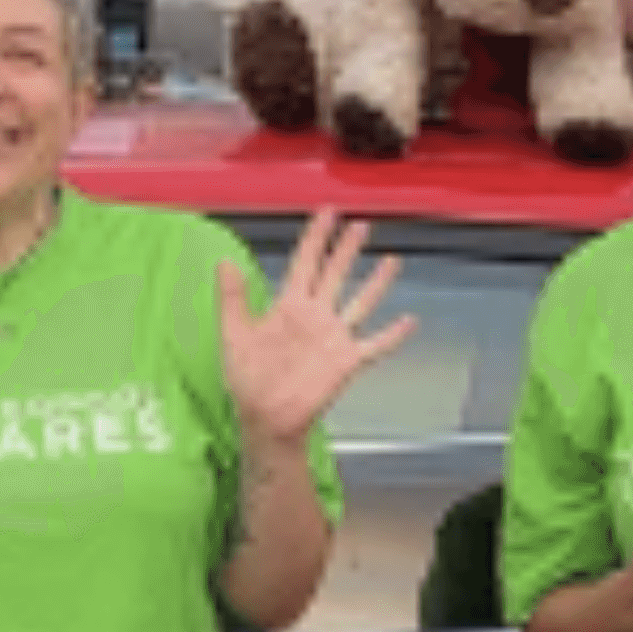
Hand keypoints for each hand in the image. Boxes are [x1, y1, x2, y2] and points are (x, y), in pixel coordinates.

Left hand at [223, 209, 414, 444]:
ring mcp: (333, 337)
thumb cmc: (247, 379)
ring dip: (376, 282)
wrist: (264, 418)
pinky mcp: (346, 361)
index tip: (326, 214)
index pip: (305, 263)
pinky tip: (409, 321)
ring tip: (392, 260)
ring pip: (360, 302)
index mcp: (288, 306)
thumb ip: (231, 297)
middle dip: (347, 249)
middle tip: (361, 225)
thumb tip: (223, 261)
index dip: (316, 237)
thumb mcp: (234, 334)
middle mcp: (315, 316)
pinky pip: (375, 345)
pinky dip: (393, 334)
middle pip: (335, 274)